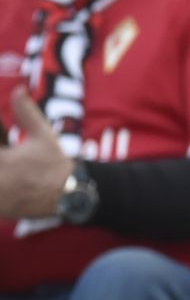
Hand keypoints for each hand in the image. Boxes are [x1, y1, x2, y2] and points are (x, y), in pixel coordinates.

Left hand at [0, 88, 73, 219]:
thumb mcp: (43, 135)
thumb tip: (18, 89)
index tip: (1, 150)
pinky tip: (4, 188)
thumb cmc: (56, 164)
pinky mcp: (2, 210)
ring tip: (3, 174)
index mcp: (3, 159)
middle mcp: (0, 179)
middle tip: (3, 160)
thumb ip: (25, 112)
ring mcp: (1, 197)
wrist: (73, 195)